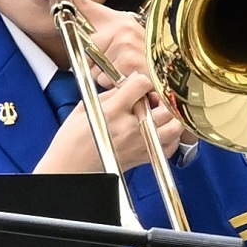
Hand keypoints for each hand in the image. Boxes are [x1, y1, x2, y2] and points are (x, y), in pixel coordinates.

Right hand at [35, 64, 186, 178]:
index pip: (142, 83)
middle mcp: (130, 128)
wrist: (71, 167)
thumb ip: (111, 93)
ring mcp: (140, 144)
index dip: (142, 79)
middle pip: (165, 104)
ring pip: (175, 126)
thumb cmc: (73, 140)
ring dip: (172, 115)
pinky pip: (171, 146)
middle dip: (161, 95)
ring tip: (161, 111)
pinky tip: (161, 130)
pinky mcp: (144, 157)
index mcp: (113, 111)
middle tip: (152, 96)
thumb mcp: (86, 106)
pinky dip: (172, 137)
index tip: (138, 83)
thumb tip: (129, 83)